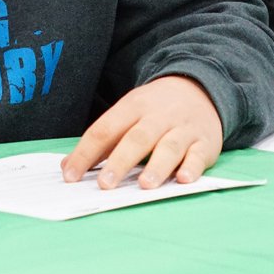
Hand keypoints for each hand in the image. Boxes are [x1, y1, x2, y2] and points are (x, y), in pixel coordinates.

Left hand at [61, 75, 222, 189]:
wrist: (199, 88)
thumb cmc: (156, 109)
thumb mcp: (128, 113)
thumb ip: (102, 140)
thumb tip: (68, 167)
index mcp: (133, 106)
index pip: (105, 129)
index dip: (86, 152)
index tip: (70, 175)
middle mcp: (157, 116)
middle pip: (136, 138)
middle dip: (120, 161)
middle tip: (104, 185)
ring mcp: (182, 129)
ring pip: (168, 146)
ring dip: (156, 166)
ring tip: (144, 185)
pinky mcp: (204, 142)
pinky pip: (198, 155)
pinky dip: (192, 167)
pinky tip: (183, 179)